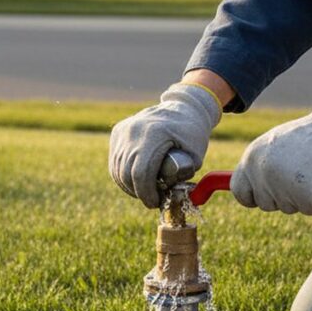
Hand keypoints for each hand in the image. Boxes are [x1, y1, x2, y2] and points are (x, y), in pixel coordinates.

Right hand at [108, 83, 220, 207]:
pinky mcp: (118, 132)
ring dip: (130, 186)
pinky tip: (135, 182)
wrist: (183, 107)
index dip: (146, 193)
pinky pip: (115, 161)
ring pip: (117, 169)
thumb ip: (184, 176)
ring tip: (146, 192)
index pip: (141, 173)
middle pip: (126, 173)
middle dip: (139, 192)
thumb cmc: (192, 132)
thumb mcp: (196, 154)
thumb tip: (171, 195)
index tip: (155, 202)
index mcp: (153, 134)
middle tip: (152, 200)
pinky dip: (123, 176)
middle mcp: (133, 131)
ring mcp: (123, 130)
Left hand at [231, 97, 311, 214]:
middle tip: (302, 173)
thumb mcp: (277, 145)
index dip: (253, 197)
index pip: (240, 191)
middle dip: (285, 196)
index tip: (263, 197)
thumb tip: (252, 192)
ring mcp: (283, 186)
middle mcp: (263, 172)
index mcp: (252, 157)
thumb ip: (262, 166)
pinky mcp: (306, 196)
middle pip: (266, 204)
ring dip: (305, 195)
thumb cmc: (311, 136)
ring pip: (291, 207)